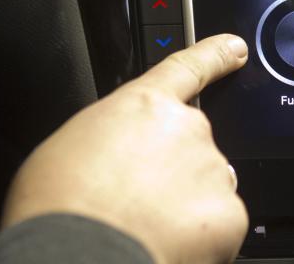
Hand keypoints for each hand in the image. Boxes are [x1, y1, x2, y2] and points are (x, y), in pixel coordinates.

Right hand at [2, 35, 249, 263]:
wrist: (76, 256)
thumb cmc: (59, 207)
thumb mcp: (71, 145)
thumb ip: (113, 136)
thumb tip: (121, 155)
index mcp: (143, 106)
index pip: (188, 68)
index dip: (214, 56)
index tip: (234, 49)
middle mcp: (187, 128)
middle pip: (192, 146)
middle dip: (173, 172)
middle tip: (137, 202)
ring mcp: (212, 170)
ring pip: (206, 187)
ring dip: (183, 206)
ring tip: (143, 228)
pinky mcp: (229, 214)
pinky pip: (219, 225)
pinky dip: (199, 239)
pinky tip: (165, 246)